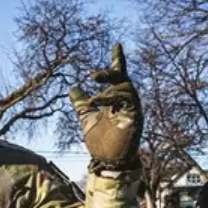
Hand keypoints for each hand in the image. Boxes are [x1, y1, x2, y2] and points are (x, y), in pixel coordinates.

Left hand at [69, 43, 143, 169]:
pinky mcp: (135, 118)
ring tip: (93, 99)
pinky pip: (128, 102)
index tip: (116, 45)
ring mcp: (132, 109)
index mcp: (116, 100)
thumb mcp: (87, 118)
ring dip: (108, 90)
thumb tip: (72, 88)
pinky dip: (111, 99)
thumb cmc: (101, 142)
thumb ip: (82, 104)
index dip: (118, 60)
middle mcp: (126, 102)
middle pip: (123, 79)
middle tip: (93, 76)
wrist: (107, 162)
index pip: (118, 76)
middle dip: (110, 74)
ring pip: (127, 89)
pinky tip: (97, 103)